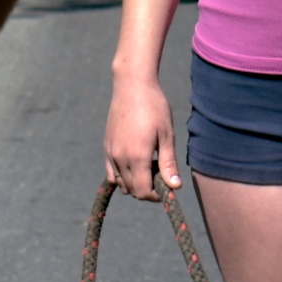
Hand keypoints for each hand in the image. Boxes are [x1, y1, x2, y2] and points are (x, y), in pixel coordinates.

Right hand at [105, 69, 179, 198]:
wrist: (132, 86)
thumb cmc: (154, 108)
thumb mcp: (167, 135)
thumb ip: (169, 163)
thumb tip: (175, 186)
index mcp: (137, 156)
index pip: (143, 192)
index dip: (156, 195)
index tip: (167, 187)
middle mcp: (120, 158)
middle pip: (132, 190)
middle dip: (148, 189)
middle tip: (162, 175)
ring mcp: (110, 152)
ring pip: (121, 183)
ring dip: (135, 183)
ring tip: (149, 167)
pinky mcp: (106, 146)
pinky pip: (111, 172)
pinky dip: (122, 176)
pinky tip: (135, 164)